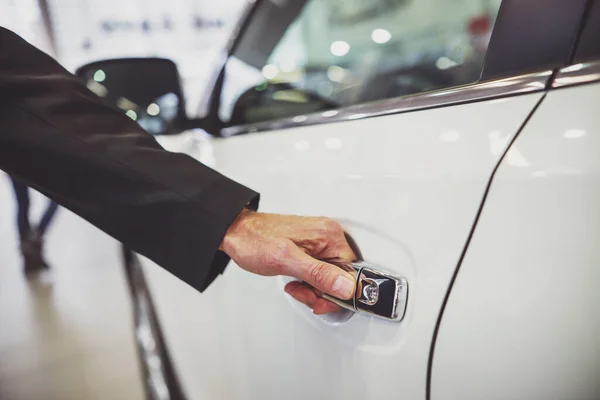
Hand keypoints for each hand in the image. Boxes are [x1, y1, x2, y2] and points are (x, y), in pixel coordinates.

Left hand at [220, 209, 356, 313]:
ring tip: (295, 285)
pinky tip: (296, 280)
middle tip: (301, 291)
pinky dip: (310, 281)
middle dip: (322, 292)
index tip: (319, 300)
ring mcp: (321, 241)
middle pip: (342, 277)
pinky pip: (322, 271)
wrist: (237, 233)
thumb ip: (318, 274)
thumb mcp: (286, 261)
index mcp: (330, 236)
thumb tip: (346, 286)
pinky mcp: (313, 247)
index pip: (352, 273)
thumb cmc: (255, 240)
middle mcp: (329, 236)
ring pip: (332, 277)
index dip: (337, 293)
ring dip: (314, 288)